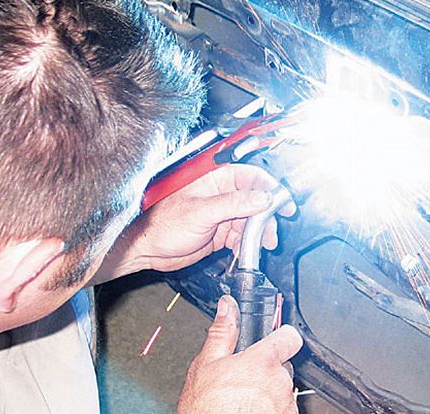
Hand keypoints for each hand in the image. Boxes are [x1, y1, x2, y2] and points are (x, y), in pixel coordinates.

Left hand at [90, 164, 295, 282]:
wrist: (147, 249)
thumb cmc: (161, 224)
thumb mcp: (200, 212)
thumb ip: (233, 204)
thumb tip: (262, 198)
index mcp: (215, 180)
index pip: (251, 177)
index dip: (270, 188)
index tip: (282, 203)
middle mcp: (221, 195)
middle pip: (256, 200)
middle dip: (267, 217)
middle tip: (272, 231)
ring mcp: (222, 214)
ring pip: (252, 221)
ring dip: (259, 234)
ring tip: (262, 245)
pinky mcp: (220, 232)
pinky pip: (242, 237)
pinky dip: (248, 245)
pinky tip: (246, 252)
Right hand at [179, 295, 302, 413]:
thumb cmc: (207, 410)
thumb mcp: (206, 365)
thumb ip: (222, 332)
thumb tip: (227, 306)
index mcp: (263, 361)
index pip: (289, 336)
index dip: (281, 336)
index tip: (275, 339)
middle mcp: (280, 381)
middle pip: (284, 366)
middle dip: (269, 370)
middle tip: (246, 380)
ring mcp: (286, 404)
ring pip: (284, 390)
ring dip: (270, 394)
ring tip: (245, 401)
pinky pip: (284, 410)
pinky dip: (272, 411)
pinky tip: (250, 412)